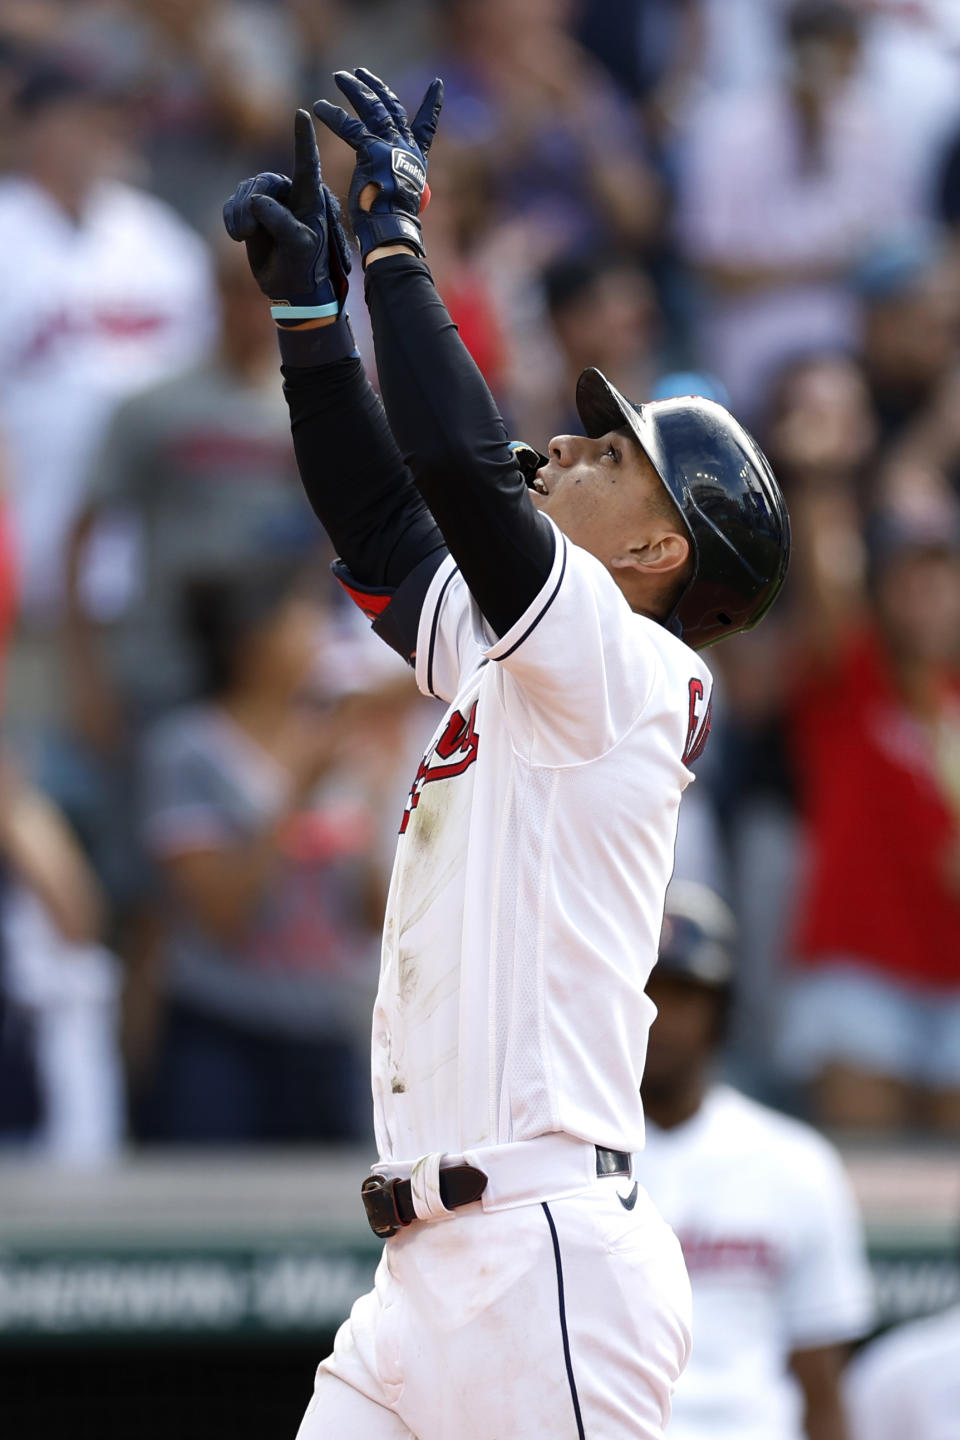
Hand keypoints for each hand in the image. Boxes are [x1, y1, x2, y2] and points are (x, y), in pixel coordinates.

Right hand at [222, 109, 350, 319]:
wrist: (291, 288)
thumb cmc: (304, 266)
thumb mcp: (299, 246)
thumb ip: (281, 222)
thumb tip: (256, 201)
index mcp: (310, 198)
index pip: (307, 164)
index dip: (303, 139)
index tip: (302, 113)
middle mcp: (290, 193)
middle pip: (264, 181)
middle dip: (251, 203)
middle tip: (248, 231)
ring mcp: (270, 200)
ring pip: (245, 191)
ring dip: (239, 214)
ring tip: (243, 236)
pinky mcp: (250, 211)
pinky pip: (233, 202)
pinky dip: (231, 217)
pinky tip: (239, 236)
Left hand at [313, 67, 441, 263]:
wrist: (391, 230)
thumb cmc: (392, 221)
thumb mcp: (398, 193)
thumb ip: (395, 177)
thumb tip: (392, 181)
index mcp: (416, 158)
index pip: (427, 126)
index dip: (433, 104)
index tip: (437, 83)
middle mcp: (406, 147)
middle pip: (392, 107)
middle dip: (375, 87)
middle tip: (361, 72)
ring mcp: (391, 147)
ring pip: (372, 108)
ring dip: (355, 89)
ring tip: (339, 76)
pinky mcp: (373, 151)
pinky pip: (350, 128)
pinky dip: (333, 116)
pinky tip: (319, 107)